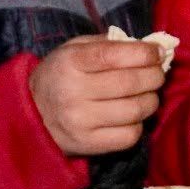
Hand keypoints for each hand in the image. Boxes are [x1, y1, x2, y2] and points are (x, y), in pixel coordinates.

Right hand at [29, 37, 163, 155]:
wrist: (31, 115)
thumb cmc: (61, 75)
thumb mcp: (75, 49)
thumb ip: (109, 44)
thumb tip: (150, 47)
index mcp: (70, 62)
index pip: (114, 55)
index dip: (144, 53)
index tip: (157, 52)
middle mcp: (73, 92)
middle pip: (130, 83)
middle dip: (154, 76)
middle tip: (158, 74)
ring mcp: (80, 121)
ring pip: (135, 110)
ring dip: (151, 100)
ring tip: (149, 94)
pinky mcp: (88, 144)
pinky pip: (129, 136)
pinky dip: (139, 124)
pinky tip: (133, 116)